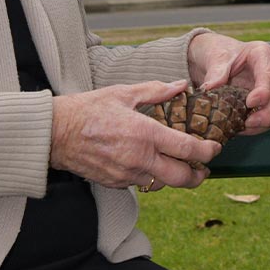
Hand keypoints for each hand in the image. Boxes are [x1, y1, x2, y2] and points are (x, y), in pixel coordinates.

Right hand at [50, 79, 220, 188]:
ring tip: (176, 165)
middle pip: (181, 178)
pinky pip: (141, 183)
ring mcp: (127, 174)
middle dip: (198, 176)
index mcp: (145, 134)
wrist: (55, 133)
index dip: (207, 152)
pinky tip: (148, 163)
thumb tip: (181, 86)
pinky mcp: (115, 183)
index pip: (188, 149)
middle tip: (203, 170)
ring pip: (161, 183)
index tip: (214, 148)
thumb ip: (156, 91)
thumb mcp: (123, 93)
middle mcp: (139, 158)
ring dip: (172, 176)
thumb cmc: (87, 109)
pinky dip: (149, 175)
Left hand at [186, 31, 269, 134]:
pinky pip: (267, 118)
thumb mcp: (214, 56)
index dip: (264, 91)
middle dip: (269, 113)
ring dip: (263, 124)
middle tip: (250, 123)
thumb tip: (209, 89)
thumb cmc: (216, 51)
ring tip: (242, 128)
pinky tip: (240, 129)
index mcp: (261, 54)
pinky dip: (256, 127)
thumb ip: (215, 72)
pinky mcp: (263, 103)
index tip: (250, 103)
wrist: (210, 57)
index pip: (269, 74)